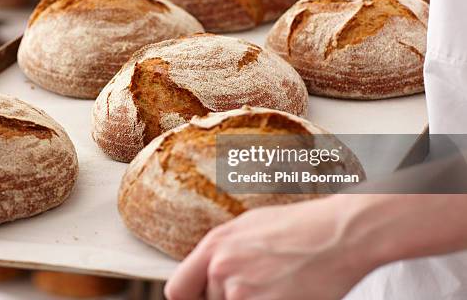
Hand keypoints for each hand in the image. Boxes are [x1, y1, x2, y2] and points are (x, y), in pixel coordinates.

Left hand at [164, 195, 376, 299]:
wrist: (341, 233)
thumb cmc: (302, 226)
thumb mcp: (249, 227)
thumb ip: (222, 253)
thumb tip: (209, 274)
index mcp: (214, 245)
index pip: (177, 290)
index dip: (191, 298)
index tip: (204, 298)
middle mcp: (221, 267)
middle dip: (231, 298)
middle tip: (260, 283)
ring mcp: (242, 290)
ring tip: (279, 284)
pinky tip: (288, 292)